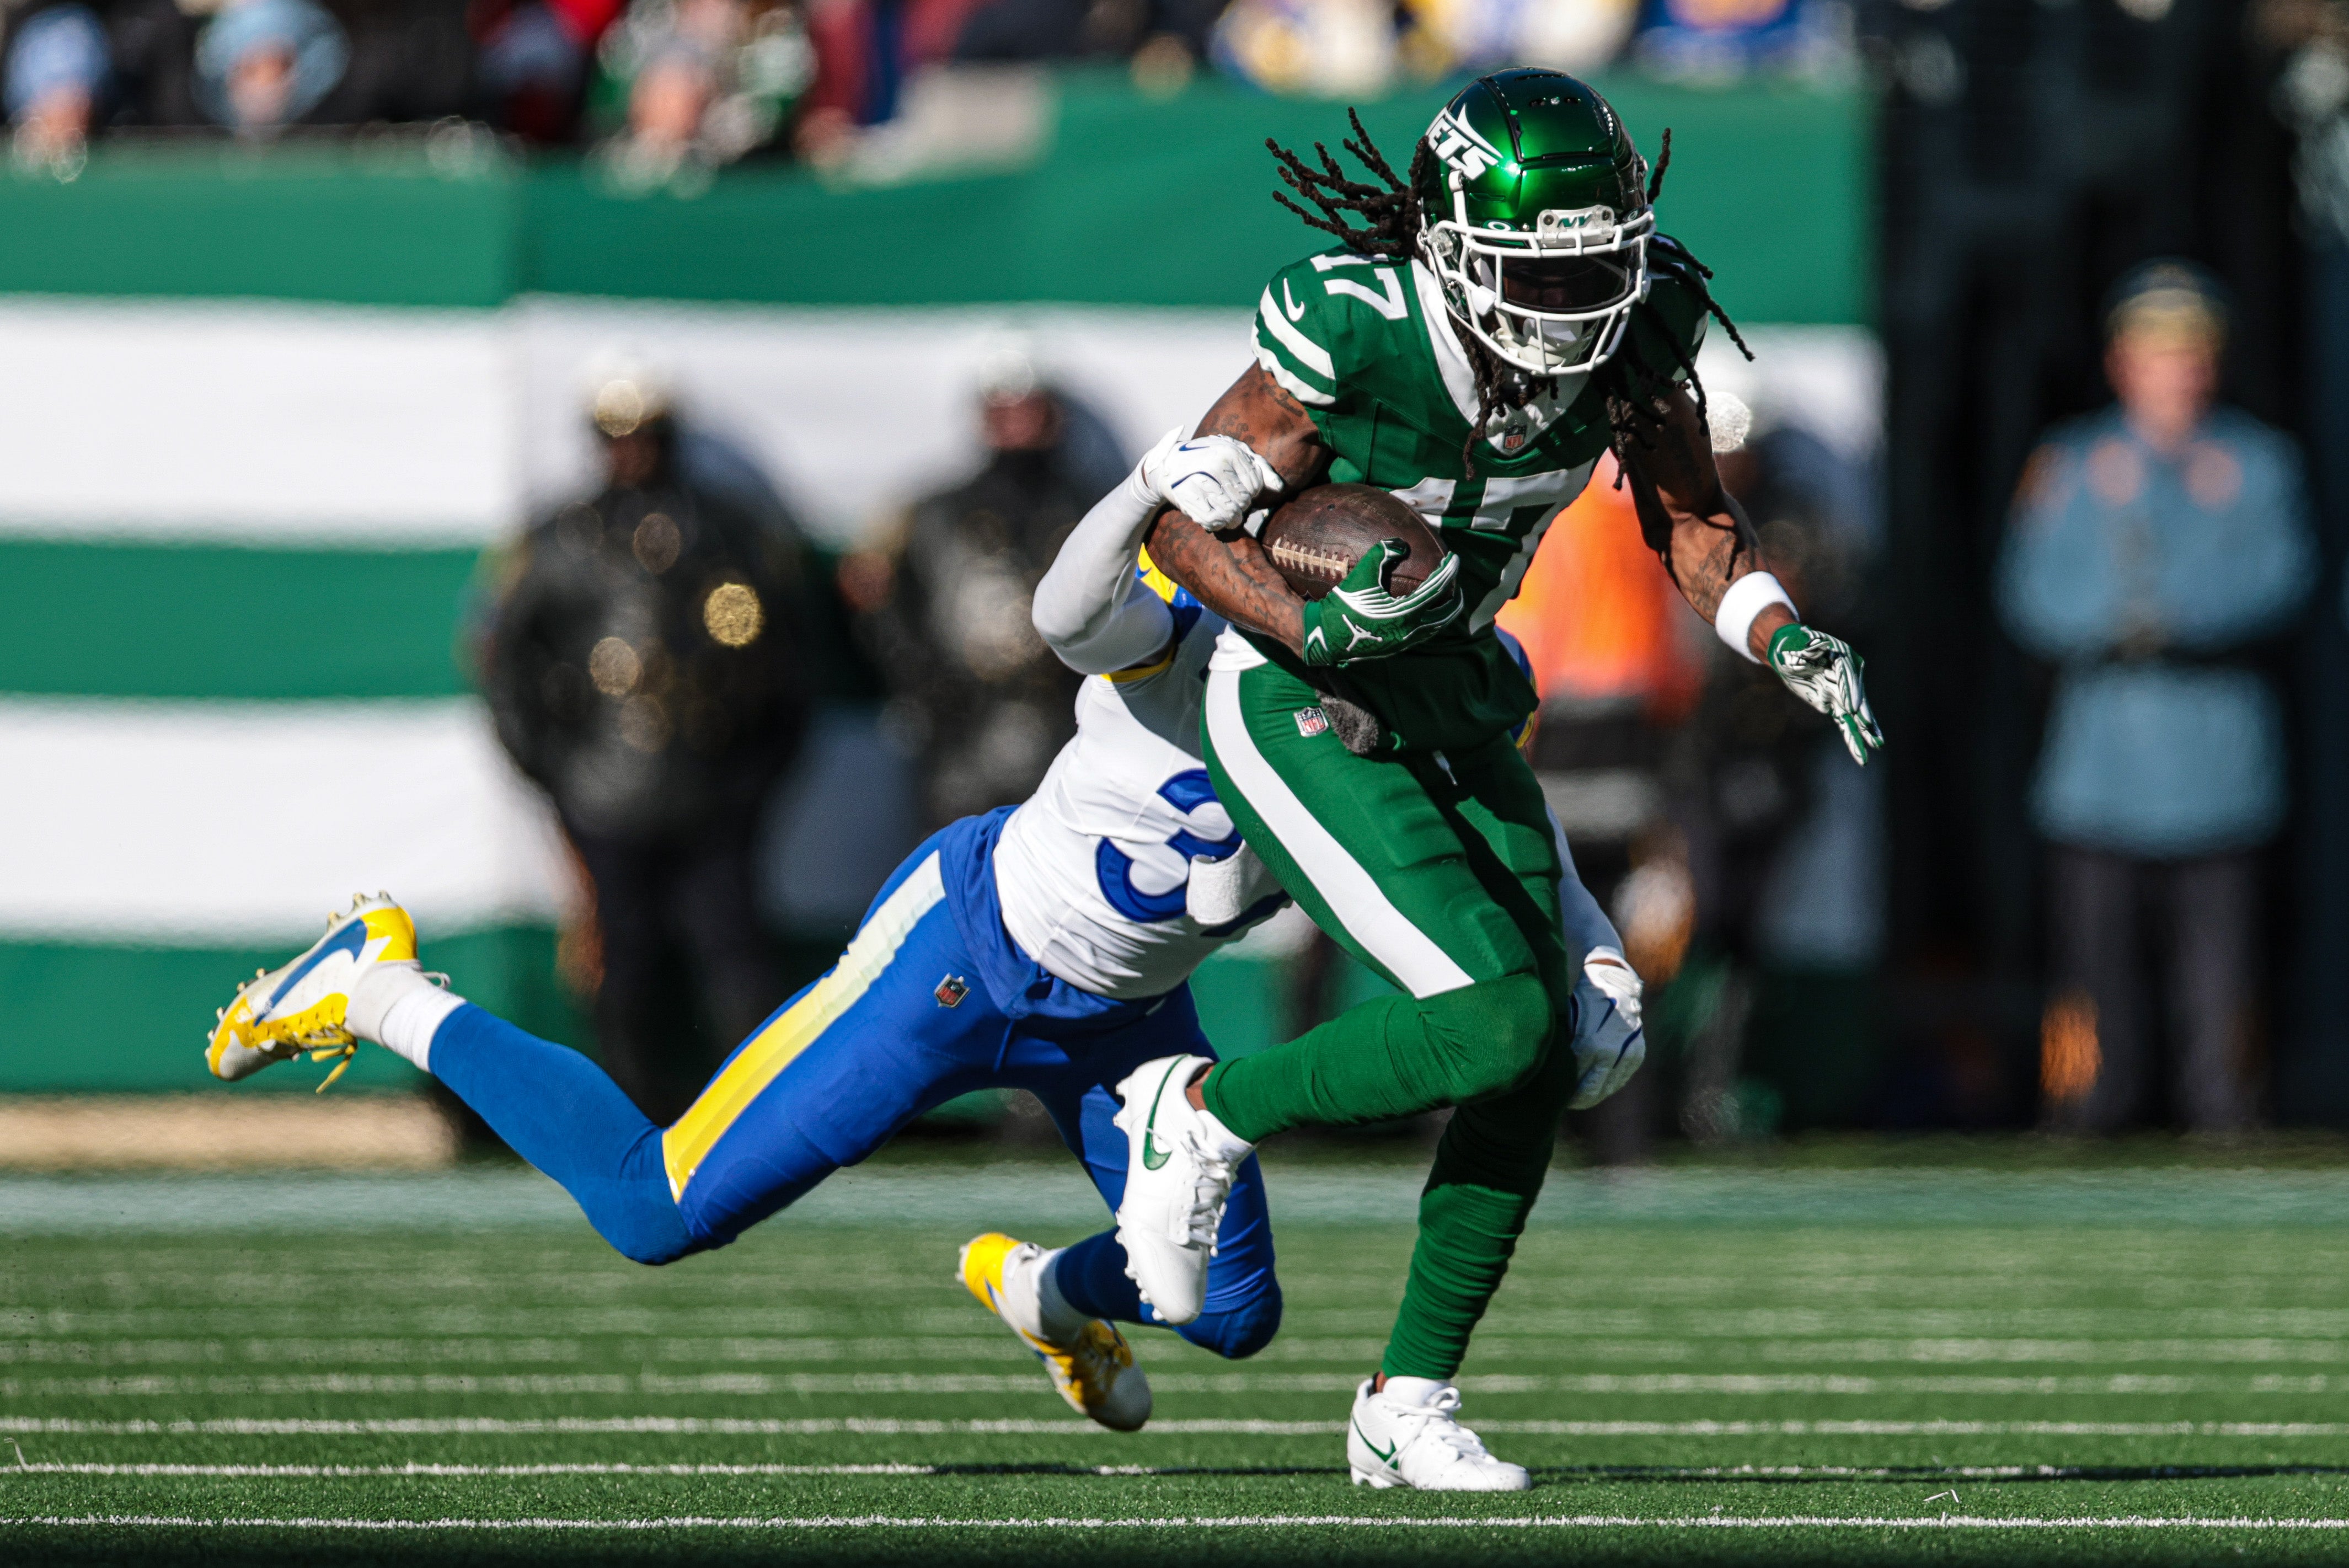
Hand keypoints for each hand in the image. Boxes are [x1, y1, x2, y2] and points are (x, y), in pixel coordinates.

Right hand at [1141, 430, 1283, 529]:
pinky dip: (1215, 524)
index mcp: (1230, 452)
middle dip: (1239, 505)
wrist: (1168, 463)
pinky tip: (1213, 516)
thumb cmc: (1208, 459)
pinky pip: (1212, 522)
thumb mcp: (1235, 455)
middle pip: (1244, 502)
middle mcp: (1215, 465)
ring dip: (1229, 518)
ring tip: (1223, 510)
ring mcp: (1199, 481)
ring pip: (1230, 514)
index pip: (1256, 486)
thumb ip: (1260, 469)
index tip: (1237, 487)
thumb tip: (1279, 488)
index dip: (1251, 493)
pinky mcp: (1186, 497)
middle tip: (1228, 499)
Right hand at [1300, 540, 1462, 666]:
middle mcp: (1409, 632)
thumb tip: (1402, 544)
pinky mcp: (1396, 648)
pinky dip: (1430, 621)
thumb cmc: (1343, 604)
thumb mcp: (1361, 574)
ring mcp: (1404, 643)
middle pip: (1445, 614)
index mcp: (1405, 614)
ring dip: (1444, 612)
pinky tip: (1424, 612)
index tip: (1454, 558)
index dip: (1448, 571)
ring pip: (1435, 628)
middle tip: (1456, 581)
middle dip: (1455, 597)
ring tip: (1445, 598)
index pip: (1436, 589)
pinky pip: (1422, 634)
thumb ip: (1382, 553)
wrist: (1326, 636)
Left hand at [1568, 945, 1644, 1109]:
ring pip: (1608, 1089)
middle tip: (1565, 1103)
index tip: (1554, 1096)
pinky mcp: (1637, 1055)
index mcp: (1589, 1044)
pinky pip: (1621, 1080)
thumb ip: (1562, 1046)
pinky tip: (1597, 1087)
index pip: (1574, 1081)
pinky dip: (1608, 1085)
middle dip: (1577, 1100)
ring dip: (1594, 1096)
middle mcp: (1610, 1053)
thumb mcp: (1566, 1020)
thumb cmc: (1583, 1001)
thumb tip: (1548, 1071)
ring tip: (1580, 1098)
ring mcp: (1627, 1055)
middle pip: (1592, 1092)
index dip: (1564, 1092)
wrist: (1615, 982)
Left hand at [1766, 622, 1884, 765]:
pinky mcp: (1834, 704)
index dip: (1850, 692)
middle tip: (1869, 727)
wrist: (1789, 651)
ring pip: (1855, 714)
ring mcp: (1842, 692)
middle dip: (1863, 713)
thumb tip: (1816, 646)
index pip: (1848, 676)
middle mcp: (1848, 676)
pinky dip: (1852, 736)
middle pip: (1857, 696)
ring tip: (1877, 745)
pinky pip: (1845, 722)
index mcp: (1843, 657)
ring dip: (1864, 730)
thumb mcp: (1798, 644)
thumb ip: (1808, 647)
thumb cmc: (1794, 644)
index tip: (1852, 708)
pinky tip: (1861, 752)